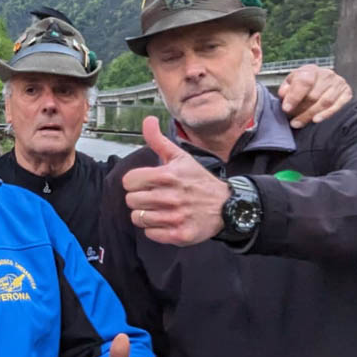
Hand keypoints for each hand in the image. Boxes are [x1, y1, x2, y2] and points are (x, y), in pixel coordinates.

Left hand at [124, 116, 227, 245]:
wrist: (228, 206)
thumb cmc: (198, 181)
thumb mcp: (180, 157)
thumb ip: (158, 141)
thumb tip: (147, 120)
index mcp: (167, 175)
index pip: (128, 181)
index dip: (135, 182)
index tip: (146, 183)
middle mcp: (171, 197)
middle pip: (131, 201)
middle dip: (140, 198)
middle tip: (154, 197)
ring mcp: (176, 217)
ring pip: (138, 218)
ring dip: (146, 215)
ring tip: (160, 209)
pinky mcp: (180, 235)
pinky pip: (151, 234)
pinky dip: (155, 230)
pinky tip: (167, 221)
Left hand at [277, 64, 350, 127]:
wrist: (322, 85)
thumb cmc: (303, 86)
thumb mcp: (290, 84)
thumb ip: (285, 89)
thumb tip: (284, 95)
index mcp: (311, 70)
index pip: (304, 81)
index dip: (294, 96)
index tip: (286, 109)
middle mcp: (327, 74)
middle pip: (313, 95)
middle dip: (300, 109)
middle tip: (291, 119)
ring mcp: (339, 83)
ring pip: (324, 102)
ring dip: (310, 115)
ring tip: (297, 123)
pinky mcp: (347, 93)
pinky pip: (337, 106)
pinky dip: (326, 114)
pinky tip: (316, 120)